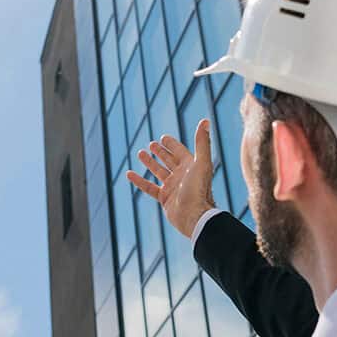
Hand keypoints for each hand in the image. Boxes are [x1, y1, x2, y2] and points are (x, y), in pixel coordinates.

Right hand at [127, 119, 215, 238]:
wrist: (194, 217)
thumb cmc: (198, 190)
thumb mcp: (201, 162)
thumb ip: (202, 142)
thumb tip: (206, 120)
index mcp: (191, 166)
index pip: (179, 151)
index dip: (172, 144)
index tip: (163, 137)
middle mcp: (182, 176)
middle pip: (169, 160)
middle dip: (160, 152)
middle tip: (152, 144)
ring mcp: (173, 187)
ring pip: (158, 172)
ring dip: (150, 162)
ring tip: (140, 153)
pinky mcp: (164, 199)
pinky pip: (149, 187)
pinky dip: (139, 180)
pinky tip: (129, 174)